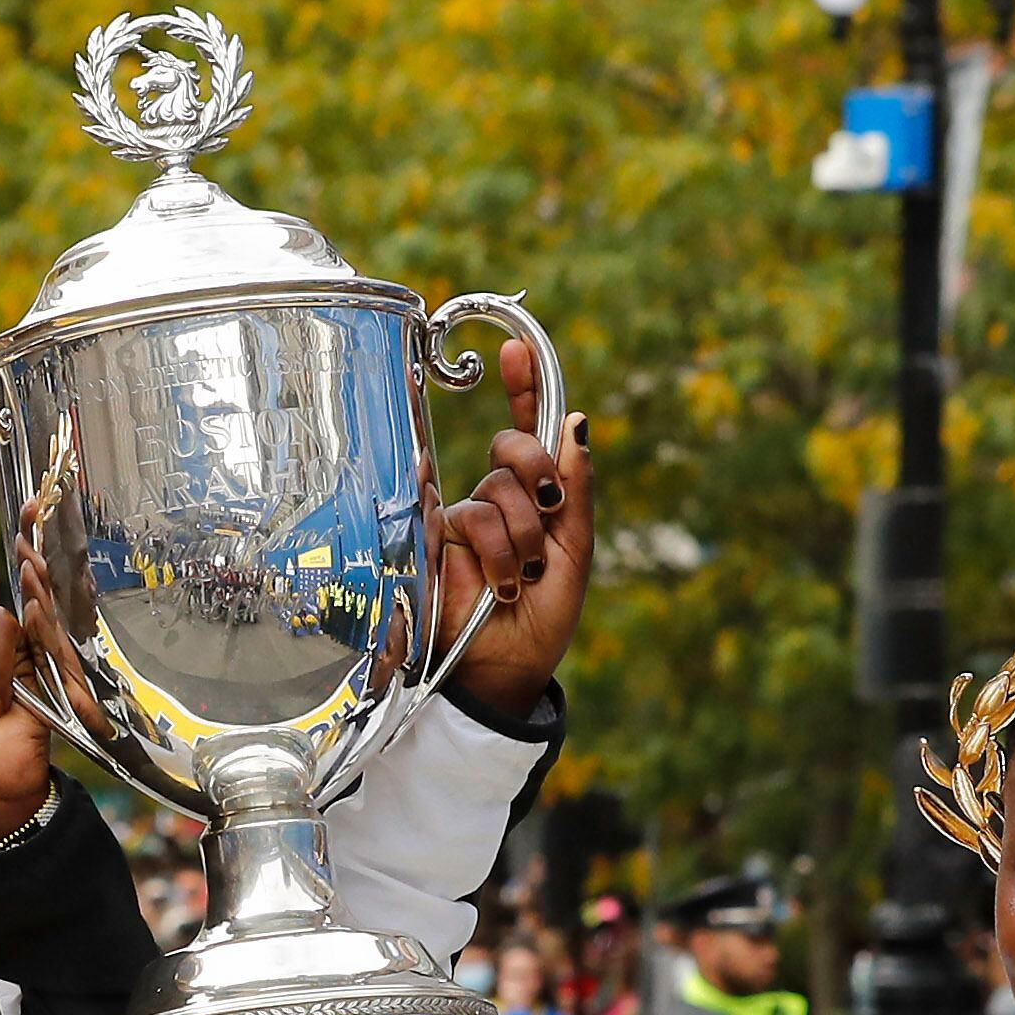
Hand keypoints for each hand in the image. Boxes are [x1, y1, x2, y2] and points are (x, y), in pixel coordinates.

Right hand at [428, 345, 590, 721]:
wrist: (508, 665)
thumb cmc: (544, 616)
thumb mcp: (576, 550)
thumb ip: (575, 488)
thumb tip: (575, 420)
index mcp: (537, 498)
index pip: (530, 433)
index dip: (525, 389)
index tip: (515, 349)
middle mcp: (500, 499)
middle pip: (512, 447)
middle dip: (536, 470)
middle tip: (549, 509)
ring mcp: (467, 517)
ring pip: (497, 489)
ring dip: (523, 536)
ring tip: (523, 577)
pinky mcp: (438, 537)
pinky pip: (472, 517)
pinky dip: (498, 553)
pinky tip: (501, 585)